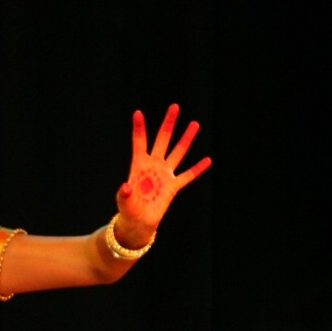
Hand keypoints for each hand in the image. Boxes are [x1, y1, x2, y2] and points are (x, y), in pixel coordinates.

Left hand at [115, 104, 210, 245]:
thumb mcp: (124, 202)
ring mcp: (164, 174)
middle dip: (168, 124)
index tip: (138, 113)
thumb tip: (125, 187)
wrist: (138, 223)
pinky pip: (187, 176)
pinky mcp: (173, 187)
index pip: (139, 143)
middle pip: (163, 140)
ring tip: (195, 124)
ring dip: (186, 139)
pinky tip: (207, 160)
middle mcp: (153, 166)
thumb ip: (124, 194)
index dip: (139, 128)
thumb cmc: (128, 211)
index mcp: (139, 166)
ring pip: (178, 152)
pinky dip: (197, 169)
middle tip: (175, 107)